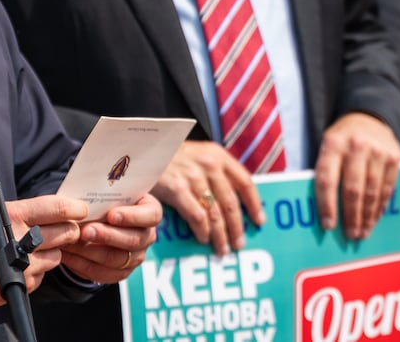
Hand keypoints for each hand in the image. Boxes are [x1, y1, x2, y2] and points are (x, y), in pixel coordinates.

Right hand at [0, 195, 86, 310]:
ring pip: (57, 256)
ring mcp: (24, 264)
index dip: (75, 208)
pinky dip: (37, 271)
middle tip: (66, 230)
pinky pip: (43, 275)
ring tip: (33, 250)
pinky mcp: (23, 284)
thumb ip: (25, 212)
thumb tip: (54, 210)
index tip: (81, 209)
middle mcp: (21, 239)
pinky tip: (21, 266)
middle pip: (66, 233)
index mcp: (14, 215)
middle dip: (70, 231)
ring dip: (52, 253)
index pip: (56, 208)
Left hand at [58, 194, 162, 283]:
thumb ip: (105, 194)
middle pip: (134, 240)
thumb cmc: (107, 201)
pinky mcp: (121, 272)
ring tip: (72, 242)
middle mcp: (147, 236)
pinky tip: (68, 255)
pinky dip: (82, 264)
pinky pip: (102, 273)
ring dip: (91, 251)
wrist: (101, 219)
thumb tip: (87, 195)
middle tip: (86, 231)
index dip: (133, 217)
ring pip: (117, 259)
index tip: (111, 215)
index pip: (152, 215)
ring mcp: (136, 256)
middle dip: (107, 236)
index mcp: (150, 212)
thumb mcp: (110, 193)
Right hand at [151, 140, 262, 254]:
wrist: (141, 150)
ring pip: (215, 213)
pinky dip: (203, 231)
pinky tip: (204, 239)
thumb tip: (233, 203)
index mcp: (218, 155)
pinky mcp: (177, 189)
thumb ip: (215, 172)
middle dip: (237, 227)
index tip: (259, 221)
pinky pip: (197, 217)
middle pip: (231, 202)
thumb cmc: (169, 157)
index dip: (254, 204)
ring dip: (221, 235)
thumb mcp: (197, 155)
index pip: (244, 182)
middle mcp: (209, 164)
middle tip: (239, 244)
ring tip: (222, 248)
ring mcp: (193, 176)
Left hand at [314, 112, 399, 238]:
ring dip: (367, 216)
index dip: (327, 205)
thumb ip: (326, 171)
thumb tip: (321, 210)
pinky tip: (374, 218)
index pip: (327, 179)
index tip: (328, 225)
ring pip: (372, 191)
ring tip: (362, 232)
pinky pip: (387, 188)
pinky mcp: (395, 157)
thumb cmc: (343, 138)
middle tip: (350, 235)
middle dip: (350, 216)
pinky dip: (380, 206)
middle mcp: (356, 146)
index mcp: (333, 143)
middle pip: (352, 189)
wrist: (370, 116)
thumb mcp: (328, 146)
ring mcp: (378, 151)